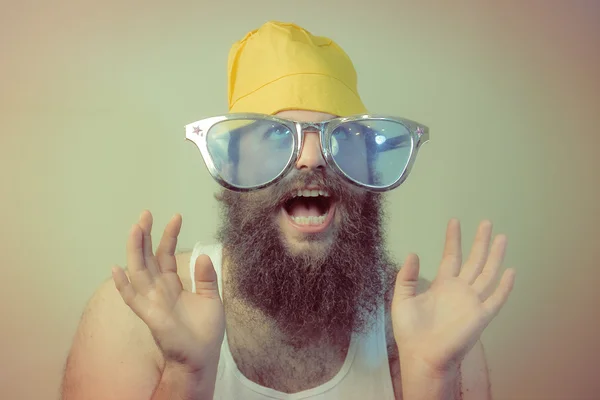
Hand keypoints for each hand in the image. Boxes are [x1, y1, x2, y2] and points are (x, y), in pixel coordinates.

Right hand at [112, 210, 224, 374]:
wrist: (201, 357)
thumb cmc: (205, 331)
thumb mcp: (212, 298)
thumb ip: (206, 278)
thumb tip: (202, 255)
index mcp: (173, 284)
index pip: (167, 255)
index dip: (169, 236)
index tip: (176, 216)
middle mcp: (159, 289)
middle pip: (148, 257)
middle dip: (145, 235)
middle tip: (145, 213)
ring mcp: (152, 301)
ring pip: (138, 270)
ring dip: (135, 250)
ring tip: (135, 228)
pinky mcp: (149, 315)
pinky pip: (132, 298)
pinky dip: (123, 285)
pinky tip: (116, 269)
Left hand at [391, 219, 515, 375]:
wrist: (421, 356)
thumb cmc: (410, 332)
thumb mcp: (402, 299)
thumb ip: (407, 277)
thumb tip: (412, 253)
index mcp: (441, 285)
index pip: (451, 257)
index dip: (453, 240)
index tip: (455, 222)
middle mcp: (459, 290)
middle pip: (474, 260)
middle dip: (480, 242)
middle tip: (486, 222)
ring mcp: (472, 302)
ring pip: (488, 274)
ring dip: (495, 256)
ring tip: (501, 238)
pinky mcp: (480, 316)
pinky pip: (496, 299)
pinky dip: (504, 286)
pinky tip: (510, 271)